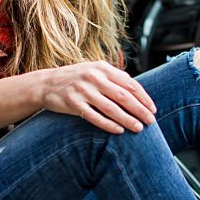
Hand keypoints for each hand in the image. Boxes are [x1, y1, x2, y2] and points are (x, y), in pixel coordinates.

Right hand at [38, 61, 156, 133]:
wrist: (46, 84)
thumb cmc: (77, 78)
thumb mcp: (95, 70)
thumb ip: (114, 78)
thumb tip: (138, 91)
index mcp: (102, 68)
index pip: (129, 83)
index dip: (143, 98)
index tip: (153, 109)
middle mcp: (94, 77)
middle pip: (123, 96)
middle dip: (140, 110)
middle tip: (151, 121)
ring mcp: (83, 90)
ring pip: (111, 108)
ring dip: (127, 119)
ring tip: (138, 128)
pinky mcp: (73, 104)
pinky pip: (94, 116)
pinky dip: (108, 124)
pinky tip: (119, 130)